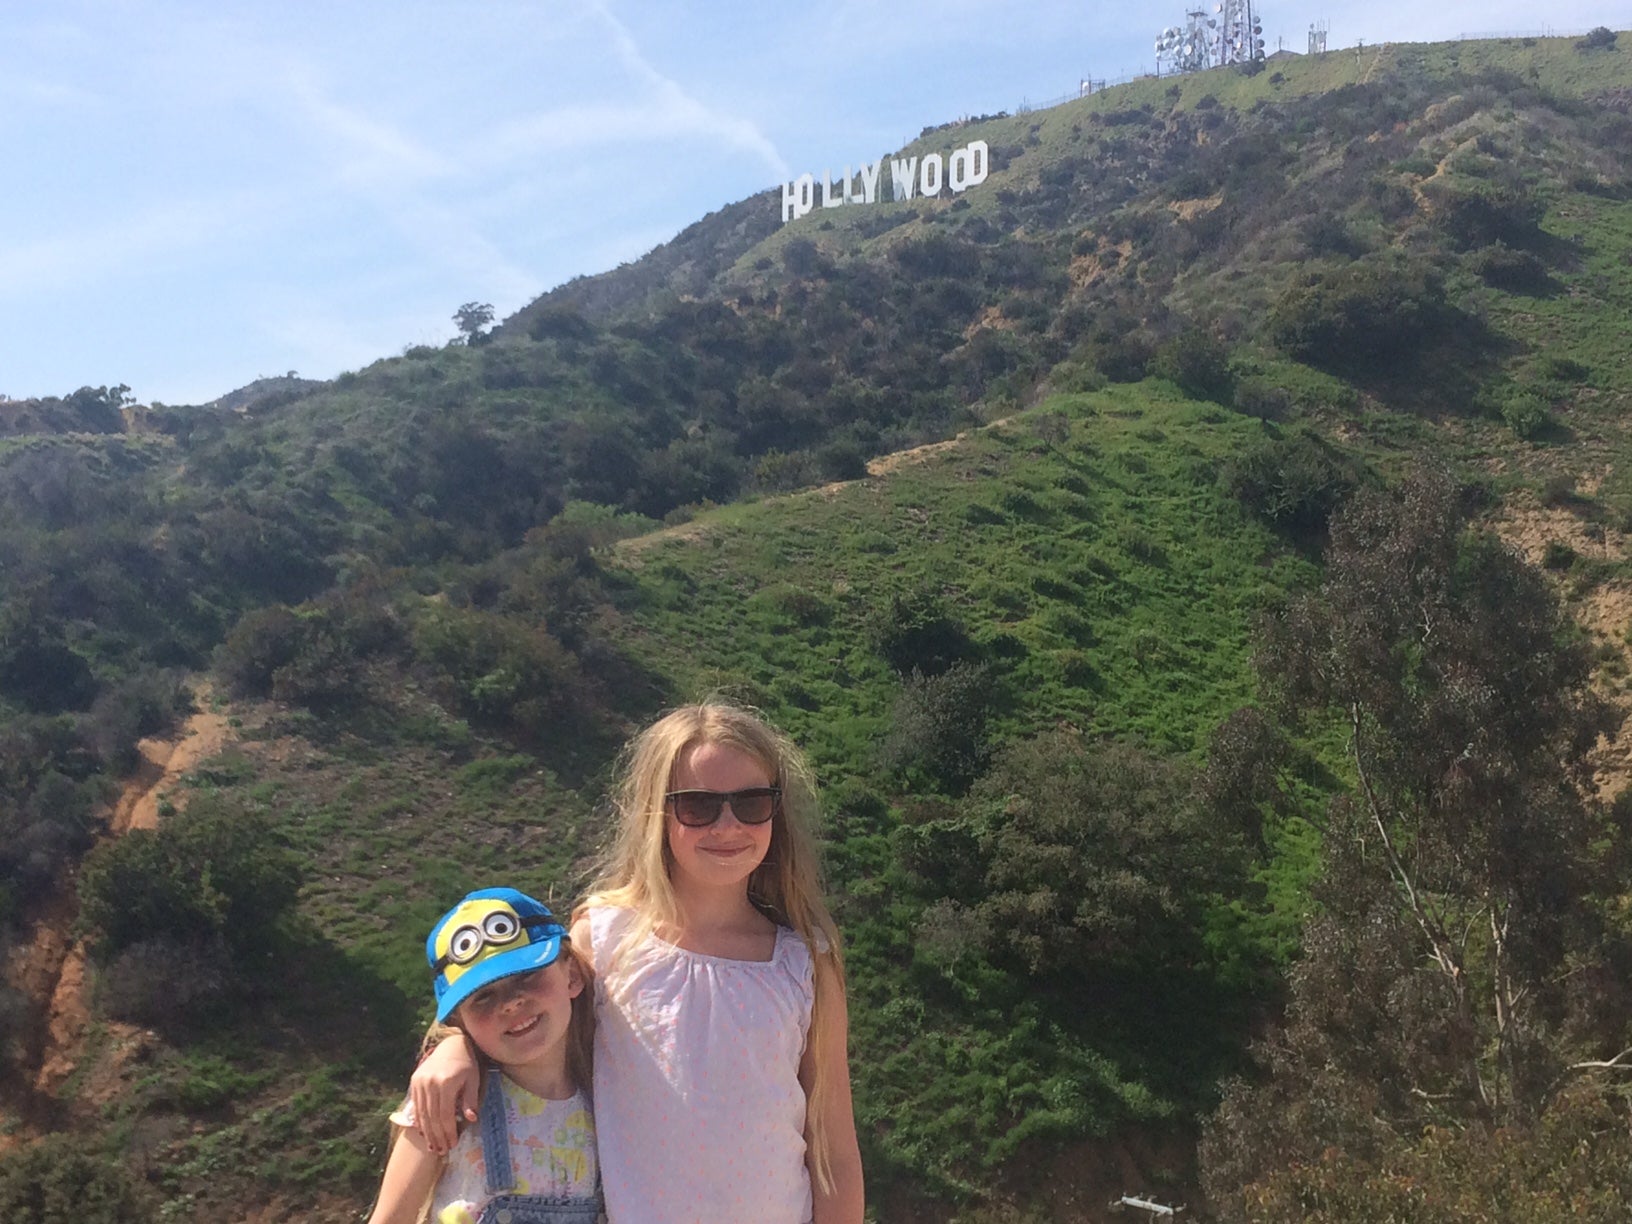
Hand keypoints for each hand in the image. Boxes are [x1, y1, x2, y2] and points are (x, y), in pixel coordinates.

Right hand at [408, 1032, 479, 1152]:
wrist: (452, 1045)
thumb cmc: (467, 1064)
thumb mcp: (473, 1080)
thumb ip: (470, 1099)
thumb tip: (471, 1120)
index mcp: (446, 1083)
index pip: (446, 1114)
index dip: (449, 1131)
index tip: (453, 1144)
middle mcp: (430, 1083)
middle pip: (432, 1117)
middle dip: (437, 1136)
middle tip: (442, 1151)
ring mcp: (420, 1082)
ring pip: (422, 1114)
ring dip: (427, 1133)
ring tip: (433, 1147)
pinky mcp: (414, 1082)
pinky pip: (416, 1106)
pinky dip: (420, 1121)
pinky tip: (424, 1133)